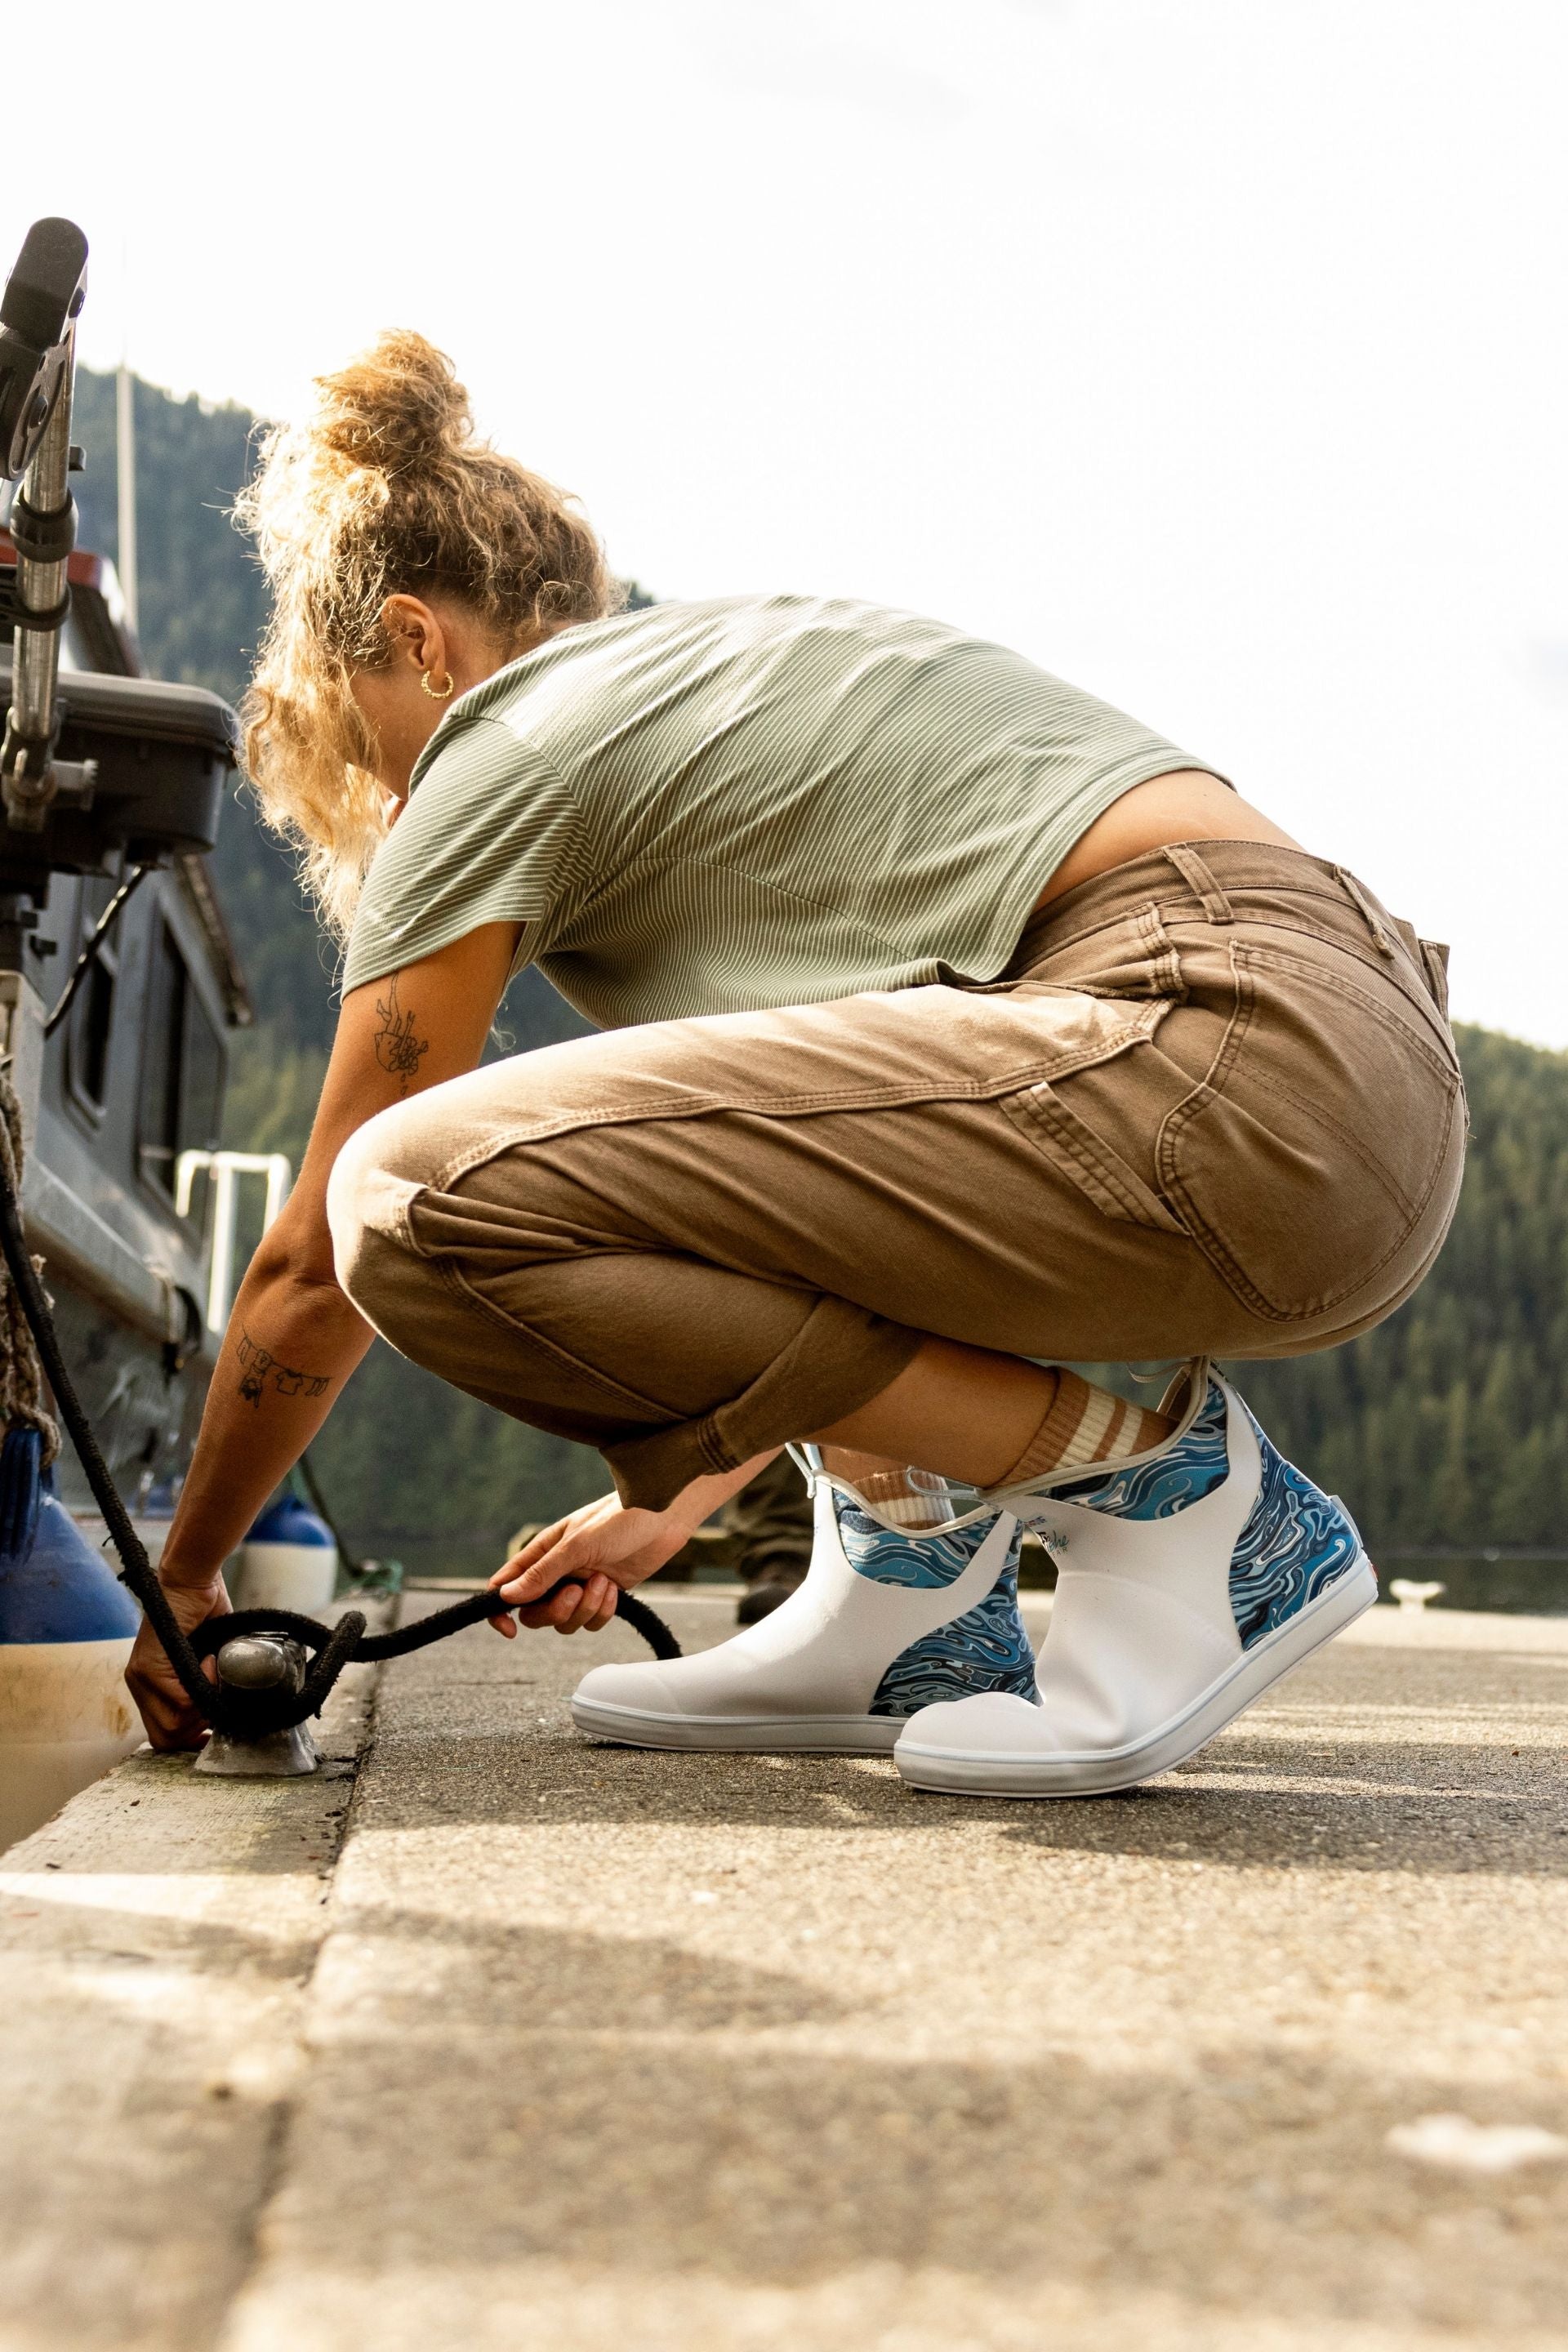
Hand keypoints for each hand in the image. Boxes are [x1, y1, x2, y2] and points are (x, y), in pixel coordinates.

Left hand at [125, 1576, 231, 1750]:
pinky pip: (181, 1700)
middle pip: (166, 1739)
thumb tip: (225, 1712)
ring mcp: (140, 1678)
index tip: (216, 1729)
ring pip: (173, 1725)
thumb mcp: (206, 1657)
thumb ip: (206, 1685)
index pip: (165, 1735)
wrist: (191, 1578)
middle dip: (199, 1727)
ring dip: (203, 1705)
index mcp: (150, 1687)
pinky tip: (210, 1658)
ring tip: (214, 1671)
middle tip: (218, 1696)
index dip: (192, 1739)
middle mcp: (139, 1686)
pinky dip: (205, 1683)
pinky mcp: (147, 1668)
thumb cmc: (203, 1611)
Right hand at [486, 1491, 695, 1636]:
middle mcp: (558, 1572)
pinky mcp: (605, 1594)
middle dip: (556, 1611)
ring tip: (604, 1581)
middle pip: (537, 1613)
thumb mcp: (577, 1545)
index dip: (501, 1611)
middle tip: (575, 1593)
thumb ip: (542, 1573)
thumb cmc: (618, 1518)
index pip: (507, 1587)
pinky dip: (603, 1611)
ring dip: (585, 1608)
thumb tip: (506, 1596)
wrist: (664, 1515)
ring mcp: (581, 1584)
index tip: (510, 1630)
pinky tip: (615, 1589)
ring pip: (566, 1621)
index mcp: (542, 1553)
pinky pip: (592, 1621)